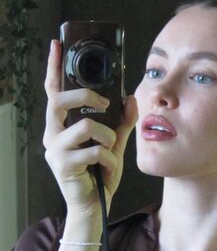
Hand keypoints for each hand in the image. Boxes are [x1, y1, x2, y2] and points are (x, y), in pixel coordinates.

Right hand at [42, 39, 137, 216]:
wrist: (94, 206)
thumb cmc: (99, 174)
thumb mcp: (113, 144)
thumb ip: (122, 122)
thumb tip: (131, 98)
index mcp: (61, 125)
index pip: (54, 91)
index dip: (54, 68)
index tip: (57, 44)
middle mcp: (52, 134)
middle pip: (60, 100)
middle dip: (85, 96)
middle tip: (105, 104)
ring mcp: (54, 149)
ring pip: (83, 126)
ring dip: (106, 137)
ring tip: (110, 150)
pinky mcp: (63, 165)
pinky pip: (93, 151)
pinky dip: (108, 159)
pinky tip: (107, 168)